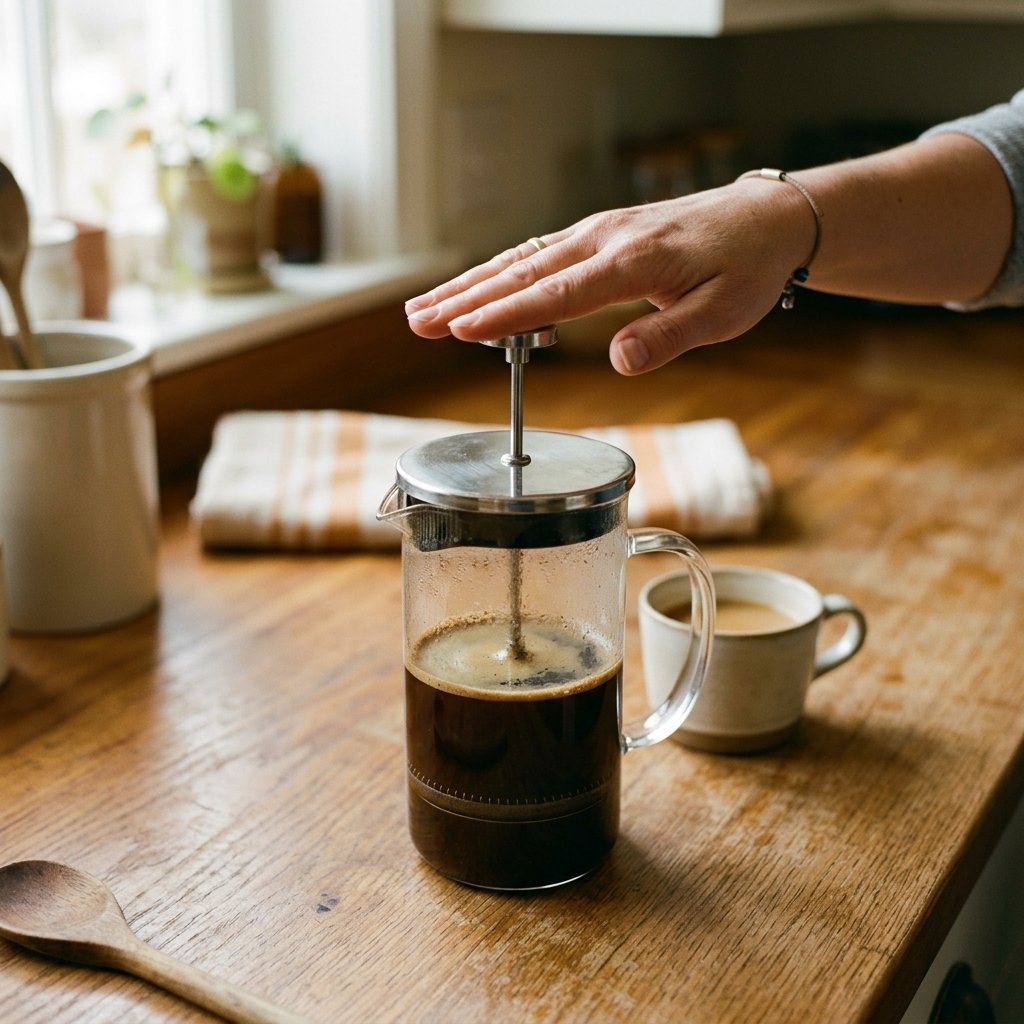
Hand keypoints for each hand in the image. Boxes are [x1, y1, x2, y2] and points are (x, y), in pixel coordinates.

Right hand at [406, 180, 812, 373]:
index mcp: (631, 260)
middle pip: (522, 271)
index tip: (459, 330)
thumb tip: (616, 362)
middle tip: (418, 322)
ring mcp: (597, 231)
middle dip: (465, 298)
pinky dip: (498, 273)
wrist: (767, 219)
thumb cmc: (745, 268)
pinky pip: (537, 253)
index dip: (504, 315)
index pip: (555, 293)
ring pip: (520, 259)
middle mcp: (604, 238)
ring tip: (424, 308)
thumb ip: (667, 339)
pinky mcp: (597, 234)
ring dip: (469, 284)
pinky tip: (474, 289)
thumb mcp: (722, 314)